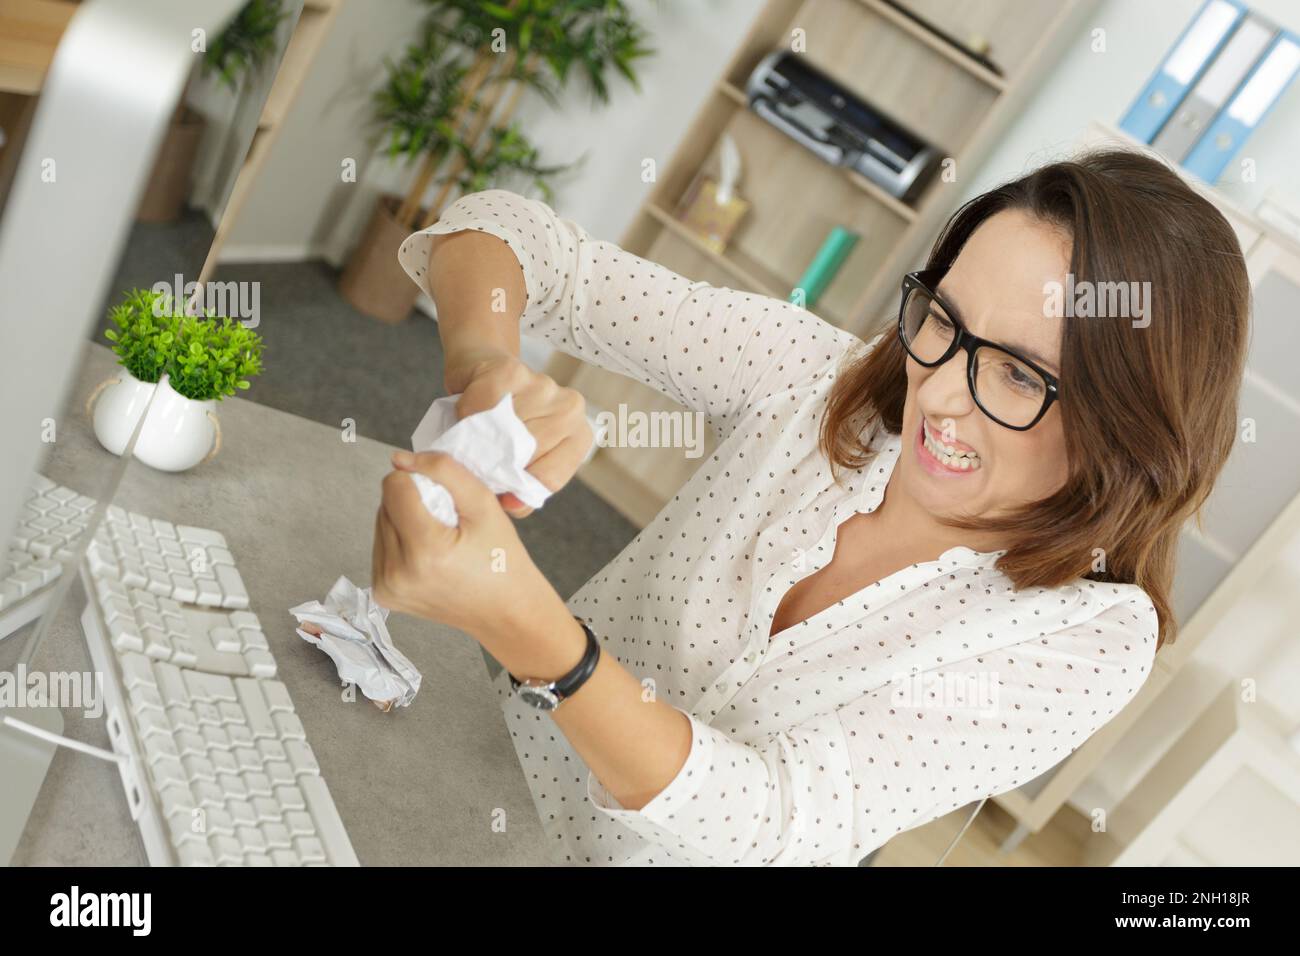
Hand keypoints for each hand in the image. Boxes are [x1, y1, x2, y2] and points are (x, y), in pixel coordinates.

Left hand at [371, 449, 558, 642]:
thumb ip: (445, 471)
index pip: (394, 487)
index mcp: (426, 550)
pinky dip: (401, 541)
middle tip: (447, 520)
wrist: (505, 612)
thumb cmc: (501, 561)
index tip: (444, 497)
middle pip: (385, 504)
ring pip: (380, 523)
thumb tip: (401, 459)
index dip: (419, 480)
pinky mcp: (383, 594)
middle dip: (413, 501)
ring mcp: (387, 586)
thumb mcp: (485, 505)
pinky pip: (381, 547)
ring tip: (439, 537)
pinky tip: (428, 553)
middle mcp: (399, 572)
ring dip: (405, 520)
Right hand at [444, 348, 592, 517]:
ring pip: (503, 434)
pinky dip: (466, 416)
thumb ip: (522, 487)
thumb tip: (510, 504)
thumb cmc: (501, 423)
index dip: (519, 492)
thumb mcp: (519, 459)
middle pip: (526, 457)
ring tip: (472, 438)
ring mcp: (544, 386)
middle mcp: (570, 409)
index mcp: (578, 435)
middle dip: (496, 467)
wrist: (480, 366)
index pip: (549, 479)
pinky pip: (480, 408)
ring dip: (479, 441)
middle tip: (474, 468)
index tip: (499, 497)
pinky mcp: (511, 371)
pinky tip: (466, 413)